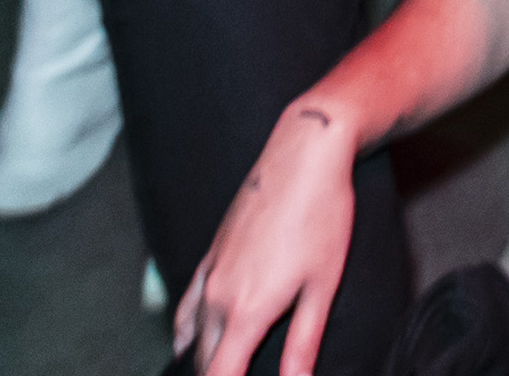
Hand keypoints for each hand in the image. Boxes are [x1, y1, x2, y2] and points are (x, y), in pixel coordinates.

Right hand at [177, 100, 361, 375]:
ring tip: (222, 367)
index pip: (220, 375)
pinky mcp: (211, 254)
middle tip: (240, 375)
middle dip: (219, 374)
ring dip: (205, 358)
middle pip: (205, 360)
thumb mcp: (321, 287)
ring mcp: (211, 273)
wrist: (303, 156)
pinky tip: (187, 342)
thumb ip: (302, 344)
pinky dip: (187, 331)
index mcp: (246, 310)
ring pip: (194, 335)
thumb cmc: (322, 217)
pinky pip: (187, 304)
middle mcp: (218, 296)